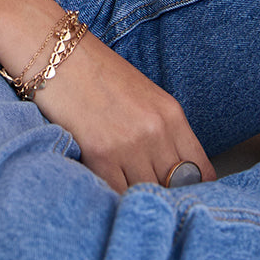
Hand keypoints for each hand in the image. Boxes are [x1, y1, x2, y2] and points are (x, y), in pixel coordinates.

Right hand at [30, 28, 216, 194]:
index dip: (193, 192)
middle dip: (165, 199)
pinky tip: (107, 193)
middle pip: (175, 188)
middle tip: (152, 205)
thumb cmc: (97, 74)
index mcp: (171, 114)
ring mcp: (130, 144)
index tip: (182, 201)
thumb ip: (161, 133)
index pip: (201, 170)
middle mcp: (156, 130)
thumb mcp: (143, 97)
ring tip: (127, 199)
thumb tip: (171, 174)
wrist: (59, 54)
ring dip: (137, 200)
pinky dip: (114, 199)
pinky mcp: (101, 155)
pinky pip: (117, 194)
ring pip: (147, 194)